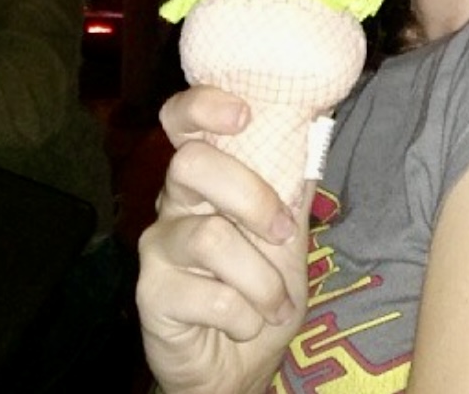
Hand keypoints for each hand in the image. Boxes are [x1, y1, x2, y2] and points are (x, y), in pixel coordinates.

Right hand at [136, 87, 310, 393]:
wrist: (241, 361)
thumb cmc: (262, 286)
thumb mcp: (288, 230)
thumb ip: (293, 181)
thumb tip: (317, 120)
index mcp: (208, 176)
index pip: (182, 120)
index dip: (202, 105)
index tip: (242, 113)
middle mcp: (174, 201)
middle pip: (191, 164)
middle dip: (252, 197)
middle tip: (282, 233)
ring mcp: (158, 246)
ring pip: (210, 237)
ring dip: (261, 278)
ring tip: (274, 302)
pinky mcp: (151, 294)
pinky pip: (210, 296)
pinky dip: (245, 315)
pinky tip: (246, 323)